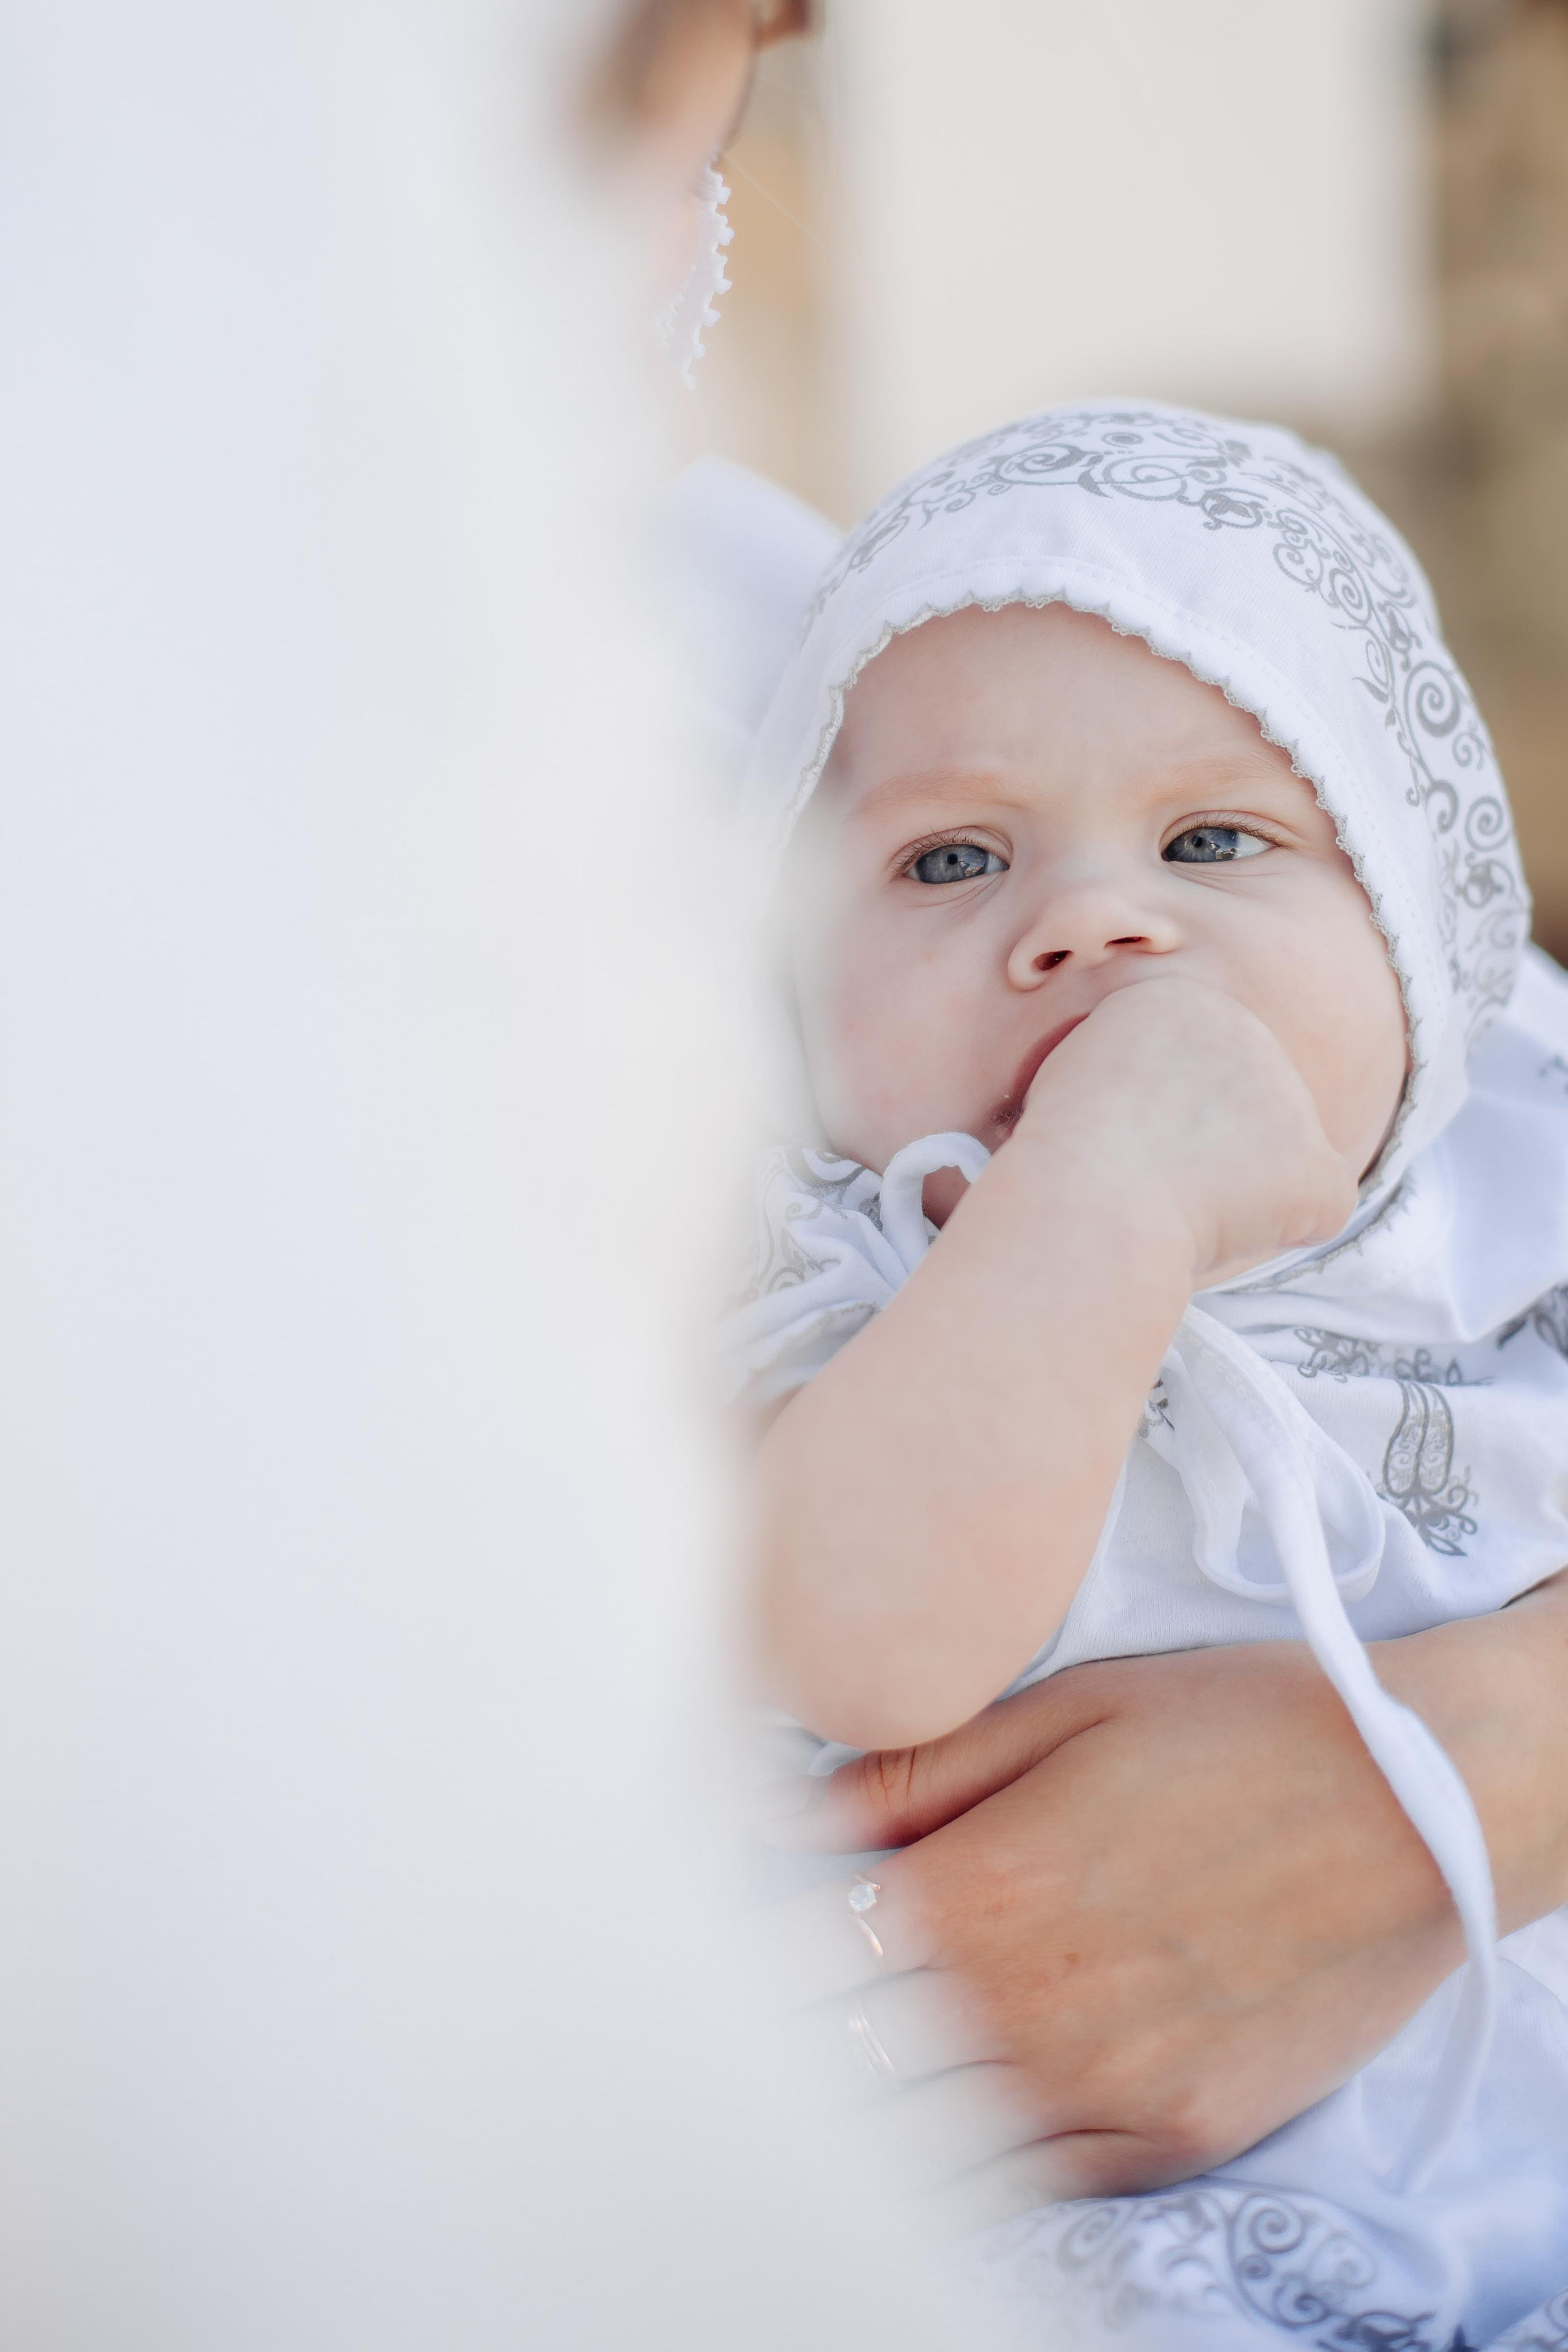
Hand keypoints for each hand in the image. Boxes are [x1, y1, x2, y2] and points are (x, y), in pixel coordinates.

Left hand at [762, 1581, 1567, 2223]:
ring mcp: (1100, 2093)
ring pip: (925, 2143)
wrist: (1417, 1804)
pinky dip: (971, 2155)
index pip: (794, 1965)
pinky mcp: (1172, 2138)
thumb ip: (907, 1778)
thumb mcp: (1060, 1711)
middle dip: (778, 2045)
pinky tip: (943, 2117)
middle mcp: (1021, 2013)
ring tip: (827, 2073)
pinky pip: (1033, 2180)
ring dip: (864, 2111)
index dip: (737, 1958)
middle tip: (745, 2015)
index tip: (705, 1937)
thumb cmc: (1233, 1730)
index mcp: (975, 1896)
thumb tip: (778, 1818)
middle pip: (840, 2069)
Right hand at [1018, 976, 1358, 1286]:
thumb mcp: (1073, 1079)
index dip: (1156, 1119)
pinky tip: (1226, 1231)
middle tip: (1141, 1176)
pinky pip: (1321, 1204)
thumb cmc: (1060, 1153)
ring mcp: (1288, 1096)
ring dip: (1232, 1191)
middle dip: (1200, 1149)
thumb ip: (1129, 1078)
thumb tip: (1144, 1114)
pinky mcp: (1313, 1162)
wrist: (1087, 1196)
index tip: (1116, 1137)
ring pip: (1273, 1157)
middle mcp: (1246, 1031)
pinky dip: (1285, 1228)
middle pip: (1238, 1108)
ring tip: (1170, 1202)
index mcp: (1183, 1004)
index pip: (1194, 1068)